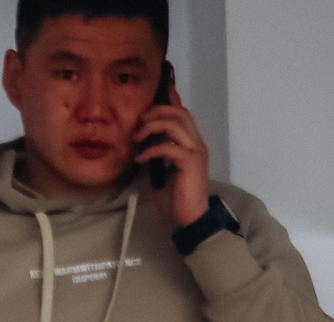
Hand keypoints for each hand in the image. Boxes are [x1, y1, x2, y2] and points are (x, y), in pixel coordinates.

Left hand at [135, 84, 213, 228]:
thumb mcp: (161, 171)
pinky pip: (170, 147)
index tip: (156, 92)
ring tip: (137, 138)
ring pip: (177, 124)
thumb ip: (157, 154)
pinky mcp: (190, 163)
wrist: (189, 218)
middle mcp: (196, 143)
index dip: (170, 100)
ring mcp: (195, 152)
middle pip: (180, 113)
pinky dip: (152, 149)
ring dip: (153, 126)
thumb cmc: (174, 197)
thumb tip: (142, 144)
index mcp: (190, 143)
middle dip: (157, 111)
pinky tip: (140, 158)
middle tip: (138, 121)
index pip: (183, 114)